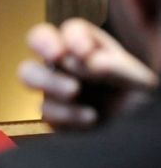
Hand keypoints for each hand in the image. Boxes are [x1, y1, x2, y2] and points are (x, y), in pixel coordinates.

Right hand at [18, 18, 157, 129]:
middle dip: (42, 42)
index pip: (71, 29)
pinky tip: (89, 118)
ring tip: (73, 91)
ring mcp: (53, 87)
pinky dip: (66, 114)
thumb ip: (116, 67)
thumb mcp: (138, 80)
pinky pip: (45, 110)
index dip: (74, 37)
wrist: (137, 137)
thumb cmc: (139, 100)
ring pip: (28, 73)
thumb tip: (89, 62)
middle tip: (57, 56)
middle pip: (36, 37)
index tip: (87, 52)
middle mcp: (64, 61)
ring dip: (48, 80)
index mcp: (87, 46)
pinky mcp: (52, 114)